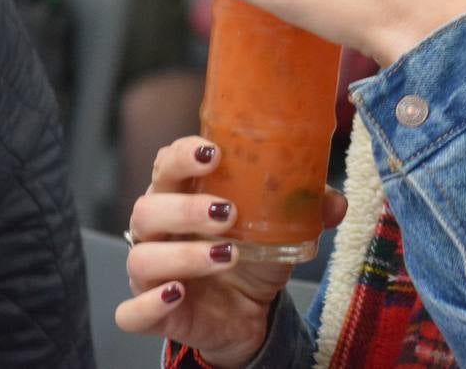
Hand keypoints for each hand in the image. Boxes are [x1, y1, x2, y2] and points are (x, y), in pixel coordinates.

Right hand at [114, 136, 347, 366]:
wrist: (246, 311)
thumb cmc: (252, 254)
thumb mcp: (282, 227)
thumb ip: (305, 208)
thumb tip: (335, 201)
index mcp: (181, 196)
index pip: (166, 164)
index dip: (183, 154)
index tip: (214, 152)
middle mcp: (157, 231)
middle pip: (147, 208)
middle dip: (186, 208)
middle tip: (229, 212)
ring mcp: (149, 273)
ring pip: (141, 257)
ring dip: (182, 254)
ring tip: (226, 254)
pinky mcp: (152, 314)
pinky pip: (130, 312)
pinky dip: (149, 304)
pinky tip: (178, 292)